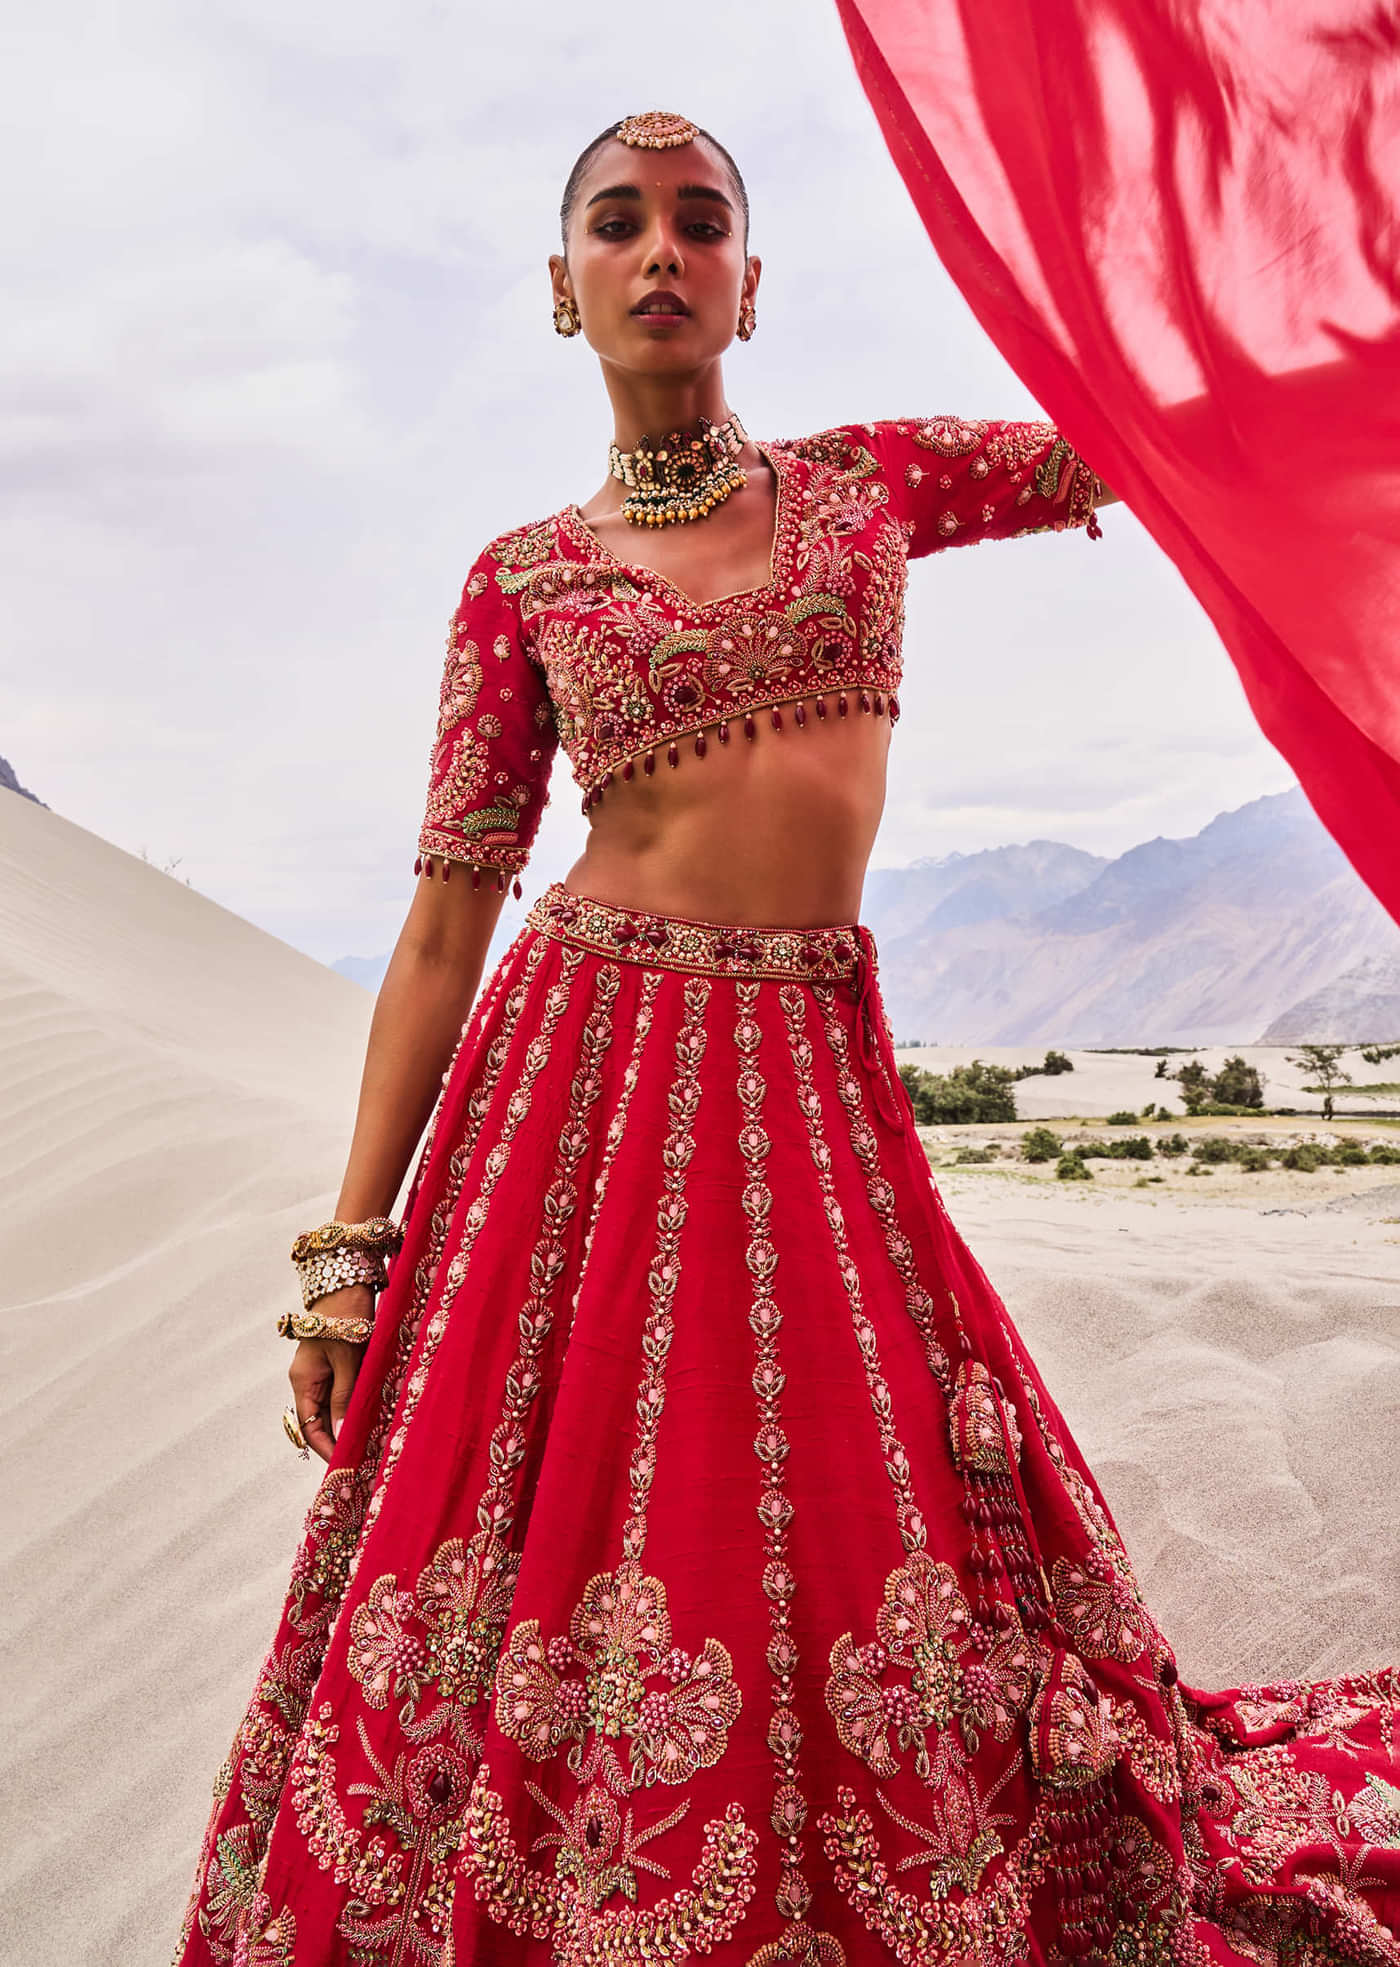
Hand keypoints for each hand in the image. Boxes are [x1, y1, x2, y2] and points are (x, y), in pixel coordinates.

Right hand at [287, 1283, 373, 1463]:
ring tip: (371, 1443)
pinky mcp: (336, 1362)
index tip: (345, 1464)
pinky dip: (355, 1405)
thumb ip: (345, 1396)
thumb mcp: (348, 1360)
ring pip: (334, 1407)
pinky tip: (373, 1415)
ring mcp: (321, 1370)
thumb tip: (342, 1433)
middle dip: (339, 1439)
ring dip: (349, 1423)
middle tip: (363, 1459)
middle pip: (321, 1419)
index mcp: (303, 1380)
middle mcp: (308, 1379)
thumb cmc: (346, 1317)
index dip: (325, 1448)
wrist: (347, 1282)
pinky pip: (343, 1391)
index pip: (309, 1427)